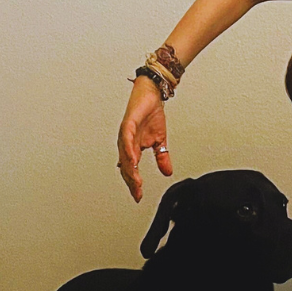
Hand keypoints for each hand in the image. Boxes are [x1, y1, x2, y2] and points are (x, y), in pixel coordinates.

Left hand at [117, 77, 170, 201]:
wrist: (152, 94)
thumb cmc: (151, 113)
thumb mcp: (161, 140)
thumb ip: (162, 157)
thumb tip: (167, 172)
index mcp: (133, 147)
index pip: (131, 170)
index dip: (134, 184)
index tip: (139, 196)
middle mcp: (126, 142)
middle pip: (125, 166)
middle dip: (131, 181)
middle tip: (137, 193)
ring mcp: (125, 133)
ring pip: (125, 155)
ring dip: (130, 170)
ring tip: (135, 182)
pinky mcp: (128, 124)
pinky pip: (126, 140)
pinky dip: (129, 151)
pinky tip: (132, 161)